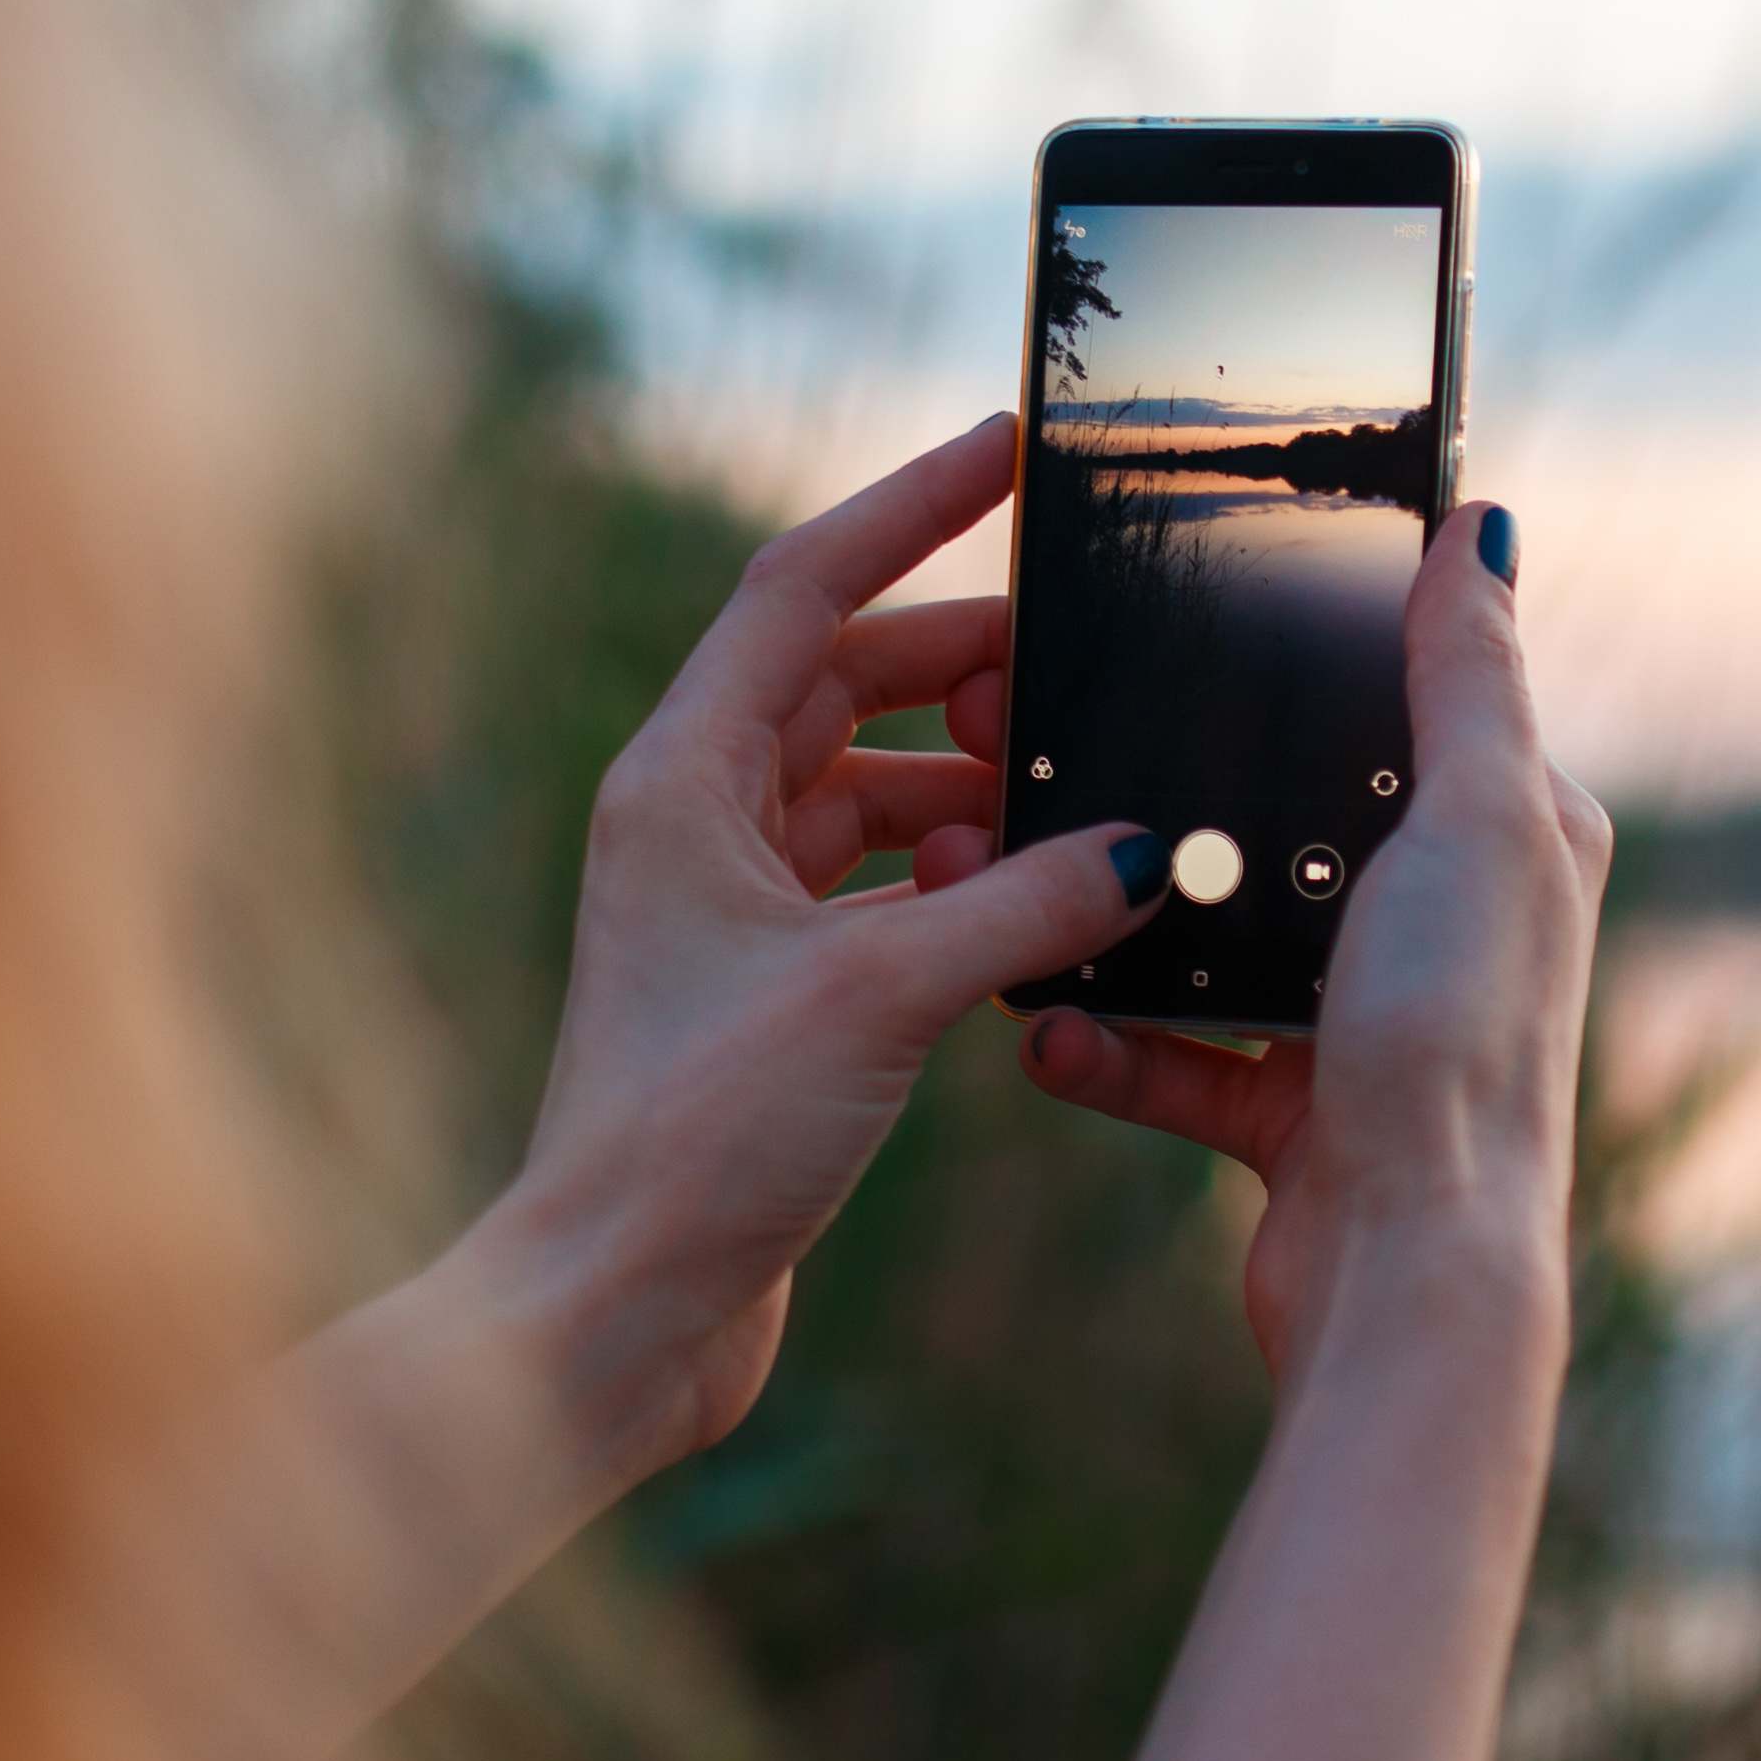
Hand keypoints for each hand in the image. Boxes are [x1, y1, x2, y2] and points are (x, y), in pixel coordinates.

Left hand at [479, 415, 1161, 1483]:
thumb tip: (1147, 850)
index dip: (908, 508)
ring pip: (874, 793)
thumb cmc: (695, 1138)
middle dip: (967, 671)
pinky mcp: (773, 994)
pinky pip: (887, 891)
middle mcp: (695, 825)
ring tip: (1072, 815)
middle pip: (847, 683)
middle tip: (1082, 673)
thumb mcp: (881, 993)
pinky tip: (1039, 912)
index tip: (1006, 450)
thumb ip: (1026, 908)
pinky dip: (964, 887)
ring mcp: (730, 911)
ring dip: (974, 793)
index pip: (803, 587)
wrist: (613, 1310)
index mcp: (680, 779)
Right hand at [1018, 504, 1608, 1378]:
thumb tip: (1484, 527)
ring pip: (1214, 938)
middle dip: (1174, 798)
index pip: (1406, 711)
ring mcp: (1364, 1020)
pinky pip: (1176, 1057)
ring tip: (1020, 888)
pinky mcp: (1293, 1116)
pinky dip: (1109, 1046)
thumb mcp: (1474, 818)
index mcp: (1506, 838)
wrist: (1409, 1268)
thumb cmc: (1461, 1037)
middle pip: (1286, 820)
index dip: (1302, 663)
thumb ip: (1468, 675)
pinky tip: (1043, 1028)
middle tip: (1055, 749)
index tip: (1183, 623)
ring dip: (1117, 927)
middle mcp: (1445, 922)